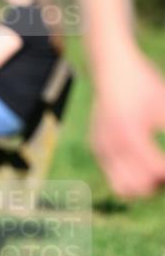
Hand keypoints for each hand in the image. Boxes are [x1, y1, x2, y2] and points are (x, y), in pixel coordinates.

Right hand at [91, 49, 164, 196]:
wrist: (111, 68)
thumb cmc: (143, 83)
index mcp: (131, 133)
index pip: (156, 170)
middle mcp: (111, 144)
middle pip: (137, 187)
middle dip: (158, 185)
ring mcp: (100, 147)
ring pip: (122, 187)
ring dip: (143, 186)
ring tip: (157, 173)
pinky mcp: (97, 147)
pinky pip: (113, 174)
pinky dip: (131, 175)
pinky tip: (144, 160)